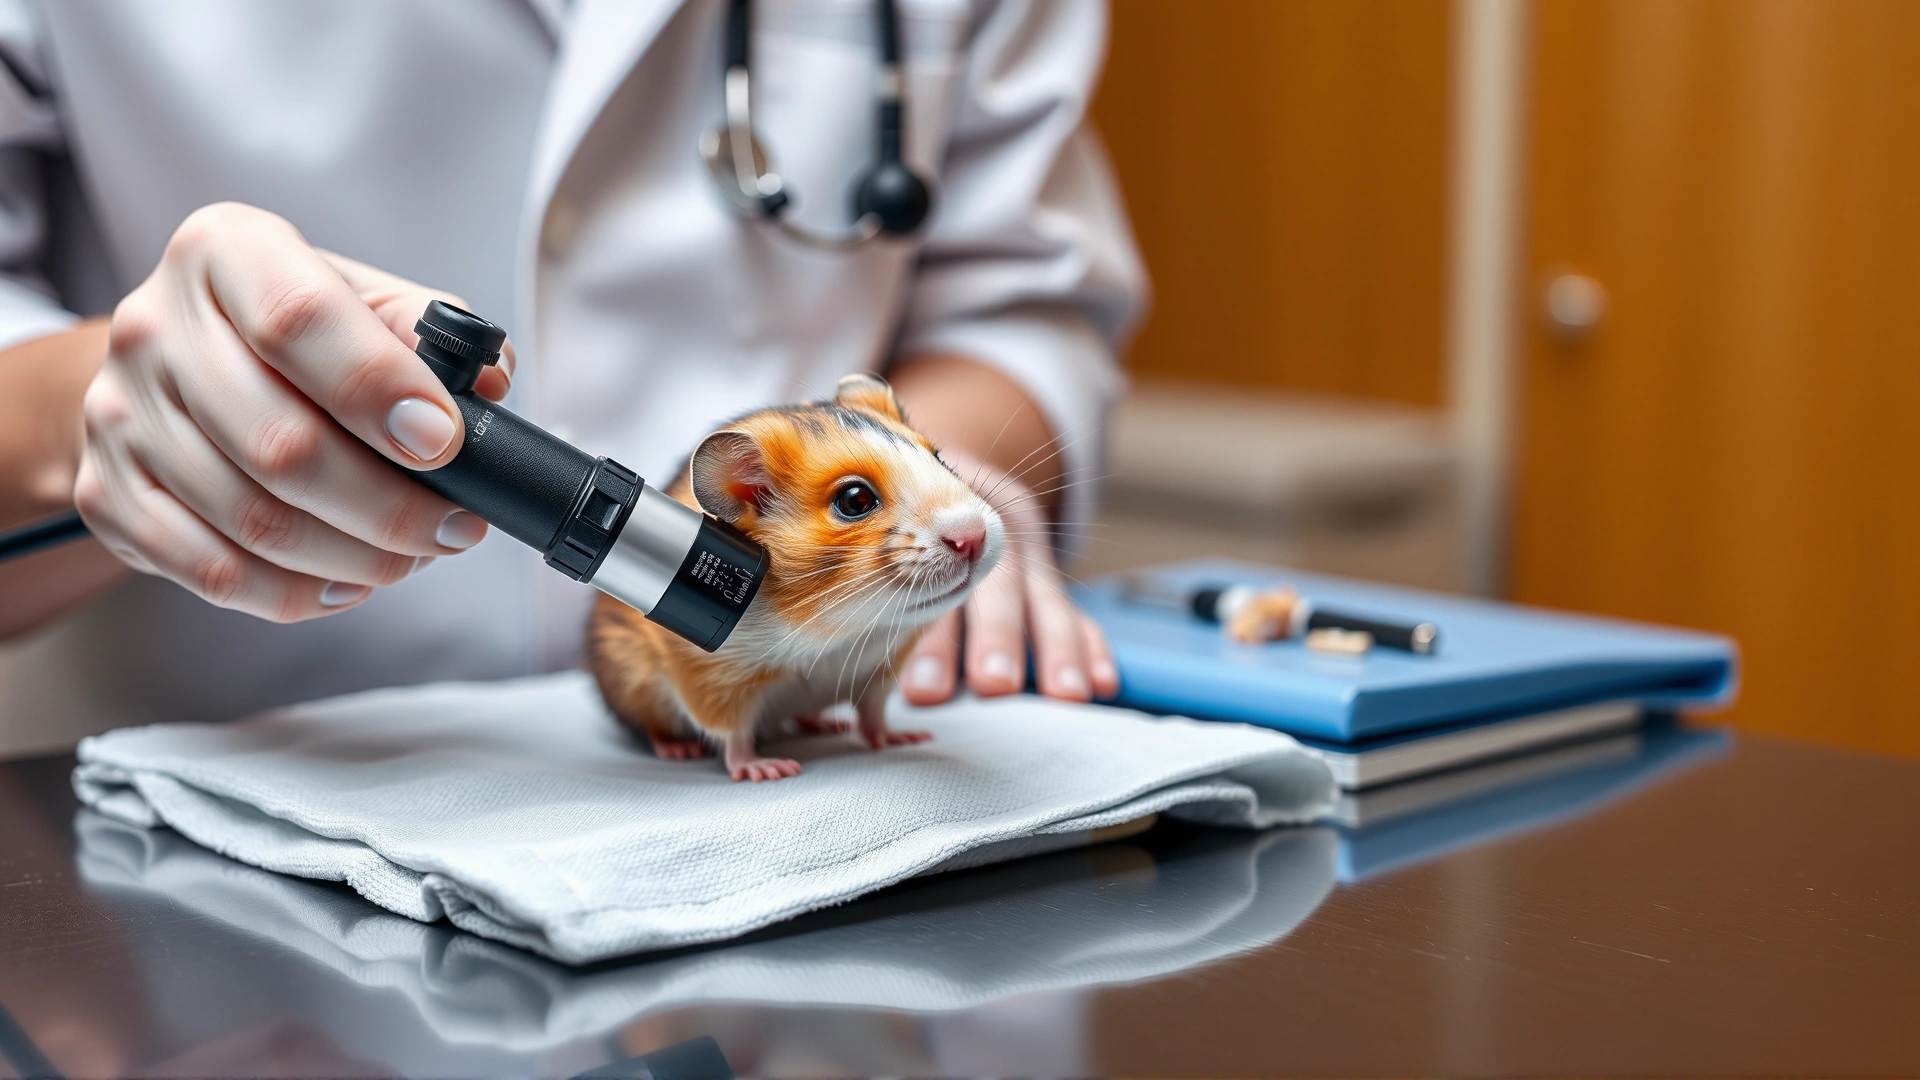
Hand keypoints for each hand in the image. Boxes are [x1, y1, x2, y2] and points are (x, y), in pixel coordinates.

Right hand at [75, 202, 513, 620]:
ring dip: (355, 556)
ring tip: (412, 556)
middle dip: (390, 506)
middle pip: (280, 444)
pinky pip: (210, 571)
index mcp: (225, 253)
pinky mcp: (106, 494)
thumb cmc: (293, 336)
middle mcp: (154, 327)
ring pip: (252, 521)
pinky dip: (294, 591)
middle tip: (455, 527)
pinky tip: (347, 581)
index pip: (300, 321)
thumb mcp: (363, 301)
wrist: (173, 366)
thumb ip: (431, 333)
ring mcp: (118, 415)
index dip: (380, 391)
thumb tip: (484, 387)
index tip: (447, 445)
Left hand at [898, 449, 1119, 704]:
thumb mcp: (885, 542)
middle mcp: (987, 537)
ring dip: (1058, 649)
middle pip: (995, 587)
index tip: (921, 692)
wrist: (953, 477)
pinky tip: (1104, 684)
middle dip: (997, 638)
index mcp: (936, 527)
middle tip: (995, 685)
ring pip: (1046, 599)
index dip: (931, 641)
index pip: (932, 589)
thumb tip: (859, 709)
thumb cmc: (902, 527)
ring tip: (1069, 696)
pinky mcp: (1051, 579)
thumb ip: (878, 609)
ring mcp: (1027, 558)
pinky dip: (1093, 646)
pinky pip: (1079, 611)